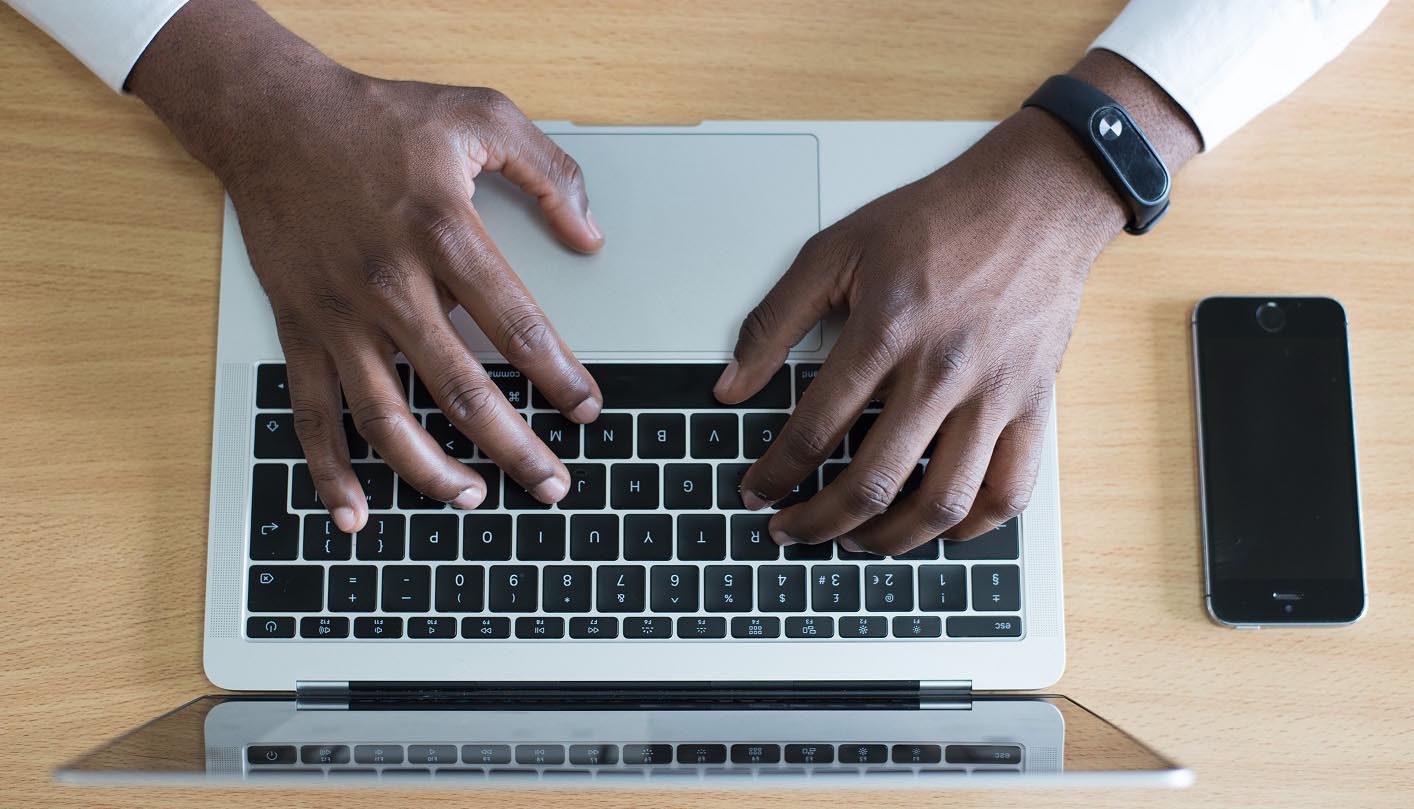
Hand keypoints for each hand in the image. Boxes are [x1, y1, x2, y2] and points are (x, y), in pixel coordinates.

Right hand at [131, 1, 603, 532]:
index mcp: (445, 233)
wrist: (272, 116)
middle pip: (462, 390)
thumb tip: (591, 235)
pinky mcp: (300, 329)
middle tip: (553, 486)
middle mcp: (391, 285)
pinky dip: (329, 470)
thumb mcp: (480, 114)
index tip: (587, 409)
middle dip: (515, 448)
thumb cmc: (379, 117)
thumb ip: (548, 172)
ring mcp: (340, 315)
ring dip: (431, 472)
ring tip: (474, 499)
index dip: (560, 377)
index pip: (518, 326)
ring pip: (387, 418)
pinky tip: (354, 512)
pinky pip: (312, 414)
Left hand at [714, 56, 1198, 554]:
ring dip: (889, 539)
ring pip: (941, 502)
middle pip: (872, 481)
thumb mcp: (835, 250)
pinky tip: (939, 529)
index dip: (775, 473)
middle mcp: (942, 371)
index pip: (814, 430)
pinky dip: (972, 526)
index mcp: (885, 332)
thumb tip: (730, 385)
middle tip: (791, 531)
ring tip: (856, 541)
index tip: (757, 490)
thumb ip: (774, 320)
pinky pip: (1010, 491)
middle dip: (818, 522)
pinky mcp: (1034, 405)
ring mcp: (994, 394)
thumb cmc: (937, 221)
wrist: (1036, 199)